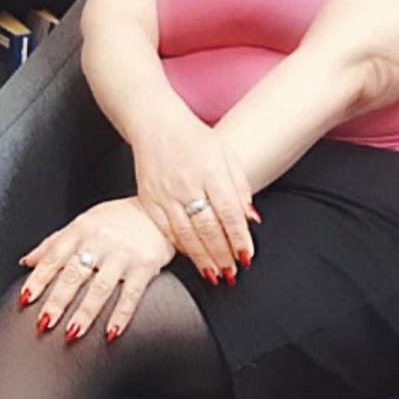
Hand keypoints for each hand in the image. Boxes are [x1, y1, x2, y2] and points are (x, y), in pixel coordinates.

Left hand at [17, 197, 180, 342]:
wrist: (158, 210)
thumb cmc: (118, 218)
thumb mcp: (83, 222)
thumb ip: (54, 243)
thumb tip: (28, 262)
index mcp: (81, 230)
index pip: (54, 256)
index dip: (38, 278)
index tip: (26, 298)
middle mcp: (100, 241)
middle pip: (74, 275)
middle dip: (57, 301)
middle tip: (44, 322)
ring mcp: (123, 255)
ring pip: (100, 288)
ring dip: (85, 313)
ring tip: (72, 332)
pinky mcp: (145, 266)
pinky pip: (131, 295)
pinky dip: (120, 315)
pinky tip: (110, 332)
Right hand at [130, 114, 257, 285]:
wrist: (156, 124)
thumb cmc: (195, 138)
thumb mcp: (226, 154)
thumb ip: (240, 187)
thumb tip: (251, 220)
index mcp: (210, 170)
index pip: (229, 213)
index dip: (238, 238)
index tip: (246, 256)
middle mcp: (187, 183)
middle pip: (208, 228)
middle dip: (222, 255)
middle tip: (232, 273)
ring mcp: (164, 192)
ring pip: (185, 234)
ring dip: (202, 258)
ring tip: (214, 274)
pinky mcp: (148, 198)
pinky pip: (165, 229)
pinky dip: (180, 246)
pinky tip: (191, 257)